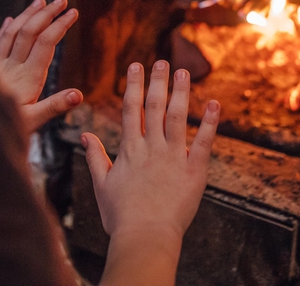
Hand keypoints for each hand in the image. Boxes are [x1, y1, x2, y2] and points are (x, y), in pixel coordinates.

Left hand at [0, 0, 81, 132]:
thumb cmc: (4, 130)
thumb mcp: (34, 122)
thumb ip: (55, 105)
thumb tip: (78, 94)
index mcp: (27, 78)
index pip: (46, 43)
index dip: (60, 25)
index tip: (73, 12)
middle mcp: (10, 68)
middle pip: (30, 32)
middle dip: (47, 13)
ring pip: (11, 33)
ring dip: (26, 15)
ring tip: (40, 2)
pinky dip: (3, 31)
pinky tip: (9, 21)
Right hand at [81, 60, 219, 285]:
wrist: (144, 236)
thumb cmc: (121, 215)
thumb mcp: (102, 185)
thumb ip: (95, 156)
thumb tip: (85, 135)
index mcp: (130, 149)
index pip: (132, 109)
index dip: (134, 85)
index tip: (136, 66)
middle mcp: (152, 147)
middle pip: (155, 107)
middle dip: (158, 82)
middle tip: (162, 61)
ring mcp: (174, 157)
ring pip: (178, 117)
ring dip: (181, 93)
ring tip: (183, 72)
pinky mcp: (194, 171)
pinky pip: (204, 142)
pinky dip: (210, 122)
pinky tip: (214, 104)